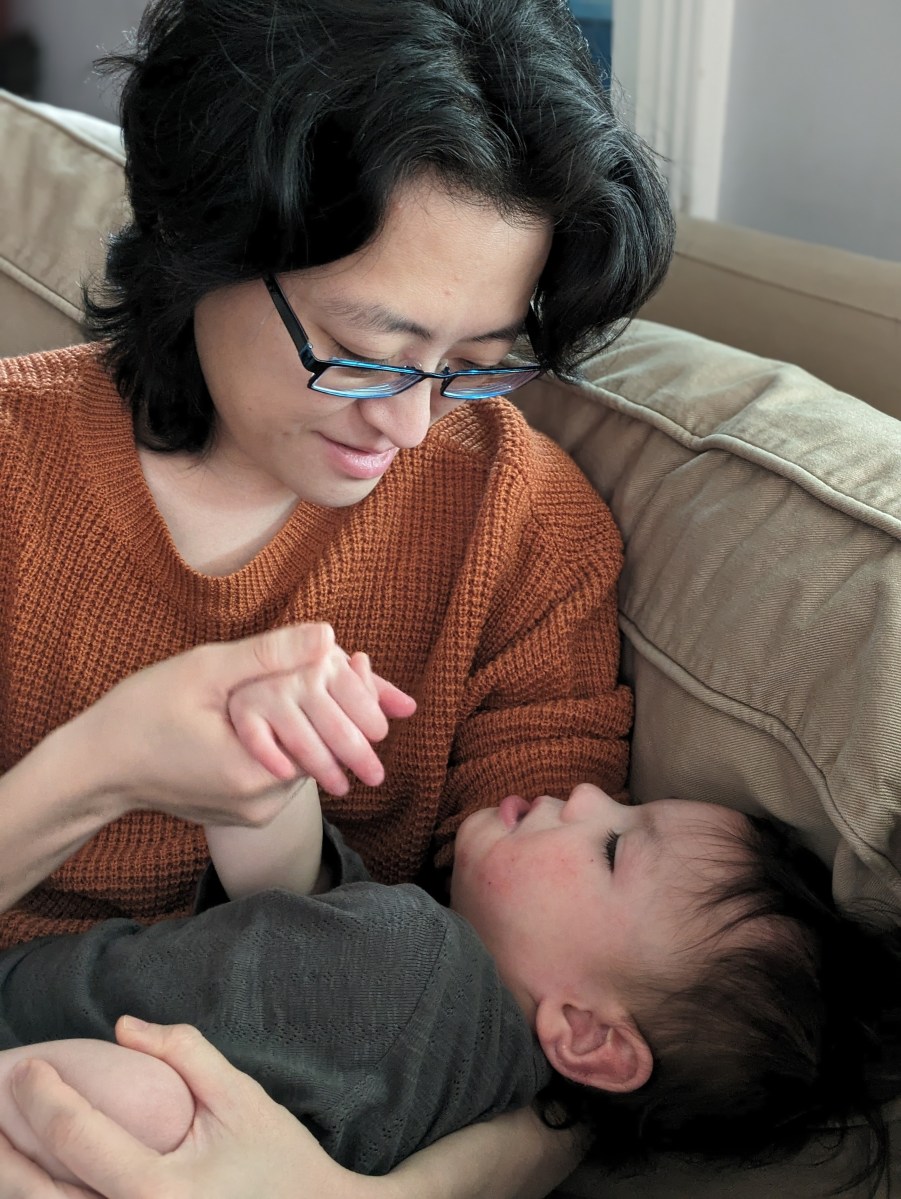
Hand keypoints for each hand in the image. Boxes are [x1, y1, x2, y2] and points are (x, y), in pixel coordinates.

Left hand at [1, 1018, 387, 1198]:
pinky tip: (36, 1179)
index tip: (24, 1066)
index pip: (77, 1137)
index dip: (42, 1096)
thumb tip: (122, 1027)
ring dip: (15, 1181)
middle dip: (3, 1149)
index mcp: (159, 1192)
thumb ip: (184, 1054)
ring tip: (0, 1143)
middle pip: (38, 1196)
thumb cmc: (279, 1162)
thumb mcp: (240, 1097)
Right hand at [80, 623, 411, 827]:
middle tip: (359, 666)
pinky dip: (293, 740)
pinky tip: (288, 709)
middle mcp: (261, 804)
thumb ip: (268, 655)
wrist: (95, 768)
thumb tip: (327, 636)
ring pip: (306, 761)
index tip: (364, 659)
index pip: (331, 736)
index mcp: (255, 772)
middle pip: (325, 752)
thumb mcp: (204, 671)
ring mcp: (253, 813)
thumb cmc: (141, 713)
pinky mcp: (243, 812)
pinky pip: (284, 771)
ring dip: (317, 725)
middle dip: (344, 709)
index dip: (355, 697)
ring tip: (324, 681)